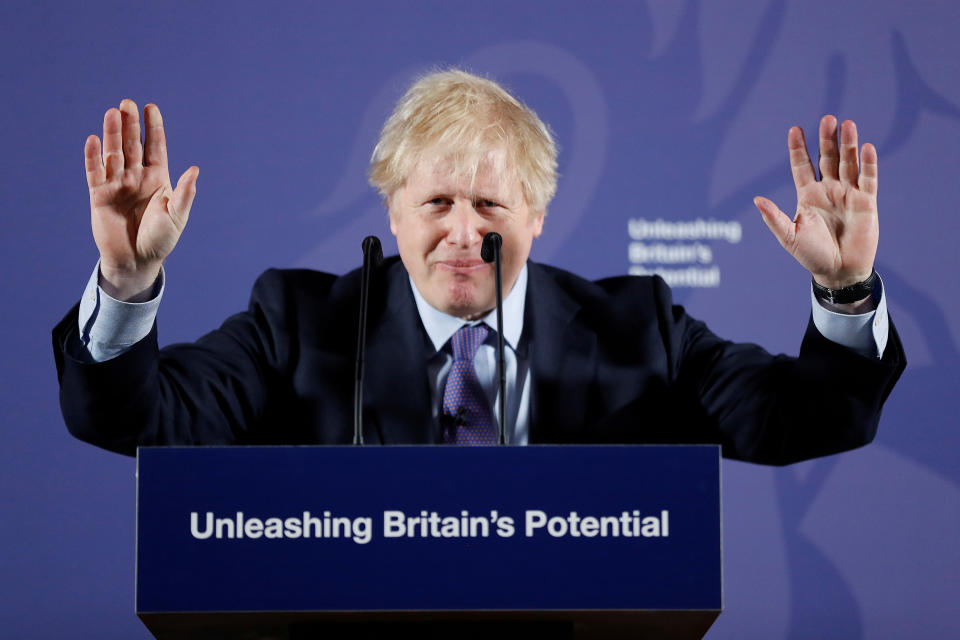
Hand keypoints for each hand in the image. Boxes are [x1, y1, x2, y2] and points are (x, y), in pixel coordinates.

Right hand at [85, 100, 197, 300]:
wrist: (137, 261)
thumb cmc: (161, 240)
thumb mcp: (176, 216)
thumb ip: (184, 193)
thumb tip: (195, 169)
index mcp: (158, 179)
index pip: (155, 147)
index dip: (153, 128)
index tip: (151, 108)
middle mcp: (137, 177)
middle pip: (132, 146)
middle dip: (130, 125)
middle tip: (126, 103)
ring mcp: (118, 185)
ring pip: (113, 154)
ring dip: (111, 134)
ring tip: (111, 113)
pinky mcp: (99, 196)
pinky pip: (94, 172)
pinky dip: (93, 157)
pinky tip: (92, 140)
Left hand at [754, 115, 877, 290]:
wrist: (838, 272)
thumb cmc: (811, 255)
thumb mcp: (789, 236)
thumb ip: (773, 217)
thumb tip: (756, 199)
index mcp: (807, 195)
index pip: (802, 166)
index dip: (798, 148)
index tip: (794, 129)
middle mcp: (828, 190)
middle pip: (827, 158)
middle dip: (827, 139)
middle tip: (827, 118)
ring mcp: (848, 194)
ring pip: (848, 163)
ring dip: (848, 145)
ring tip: (847, 124)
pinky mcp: (866, 202)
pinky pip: (868, 179)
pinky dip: (868, 164)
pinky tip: (867, 148)